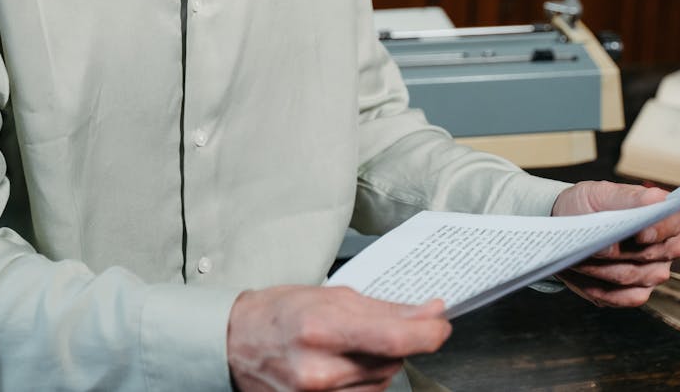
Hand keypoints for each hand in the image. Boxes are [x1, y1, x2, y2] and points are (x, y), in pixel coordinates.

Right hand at [227, 283, 449, 391]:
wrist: (237, 344)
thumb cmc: (279, 312)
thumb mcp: (331, 295)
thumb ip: (384, 308)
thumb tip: (428, 311)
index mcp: (323, 328)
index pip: (393, 339)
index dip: (428, 333)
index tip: (443, 323)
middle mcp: (320, 369)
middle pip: (390, 362)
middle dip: (400, 342)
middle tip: (386, 325)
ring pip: (381, 383)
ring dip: (382, 363)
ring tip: (354, 344)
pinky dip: (367, 381)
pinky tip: (350, 365)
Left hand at [551, 180, 679, 307]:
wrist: (567, 226)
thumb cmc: (586, 206)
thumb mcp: (600, 193)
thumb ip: (626, 199)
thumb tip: (648, 207)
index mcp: (659, 213)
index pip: (672, 222)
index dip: (658, 229)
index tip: (639, 234)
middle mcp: (663, 244)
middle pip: (652, 254)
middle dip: (619, 251)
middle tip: (593, 245)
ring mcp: (653, 271)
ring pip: (635, 276)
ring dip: (604, 269)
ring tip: (580, 258)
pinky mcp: (637, 292)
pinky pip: (626, 297)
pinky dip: (602, 288)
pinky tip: (585, 278)